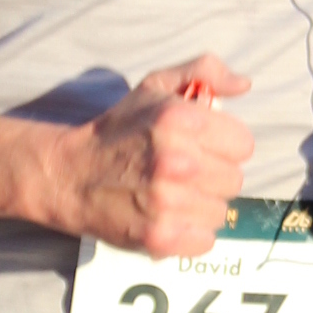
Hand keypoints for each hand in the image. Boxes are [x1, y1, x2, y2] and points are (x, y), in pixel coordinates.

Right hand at [44, 54, 253, 255]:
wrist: (68, 175)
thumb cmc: (118, 130)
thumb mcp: (155, 87)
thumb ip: (204, 72)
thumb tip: (244, 84)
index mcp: (180, 120)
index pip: (244, 144)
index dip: (224, 145)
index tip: (203, 147)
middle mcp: (177, 161)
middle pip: (234, 180)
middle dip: (213, 175)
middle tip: (184, 172)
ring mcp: (168, 203)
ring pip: (220, 211)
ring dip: (201, 205)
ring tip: (173, 195)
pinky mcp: (159, 237)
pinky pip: (205, 240)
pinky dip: (190, 233)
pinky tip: (168, 217)